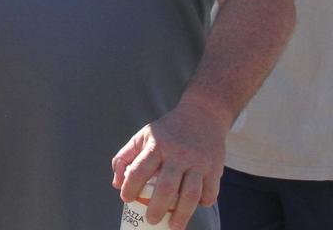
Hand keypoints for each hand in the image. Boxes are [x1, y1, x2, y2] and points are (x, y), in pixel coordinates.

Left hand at [111, 101, 226, 229]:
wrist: (203, 114)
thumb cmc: (168, 131)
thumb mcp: (143, 136)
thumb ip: (124, 157)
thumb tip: (117, 184)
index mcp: (157, 145)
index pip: (140, 169)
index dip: (130, 186)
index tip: (126, 199)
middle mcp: (178, 153)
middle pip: (167, 187)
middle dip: (157, 208)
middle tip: (150, 220)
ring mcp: (198, 162)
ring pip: (191, 194)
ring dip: (182, 215)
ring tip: (174, 227)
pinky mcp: (214, 167)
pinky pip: (209, 192)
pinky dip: (203, 203)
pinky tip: (195, 206)